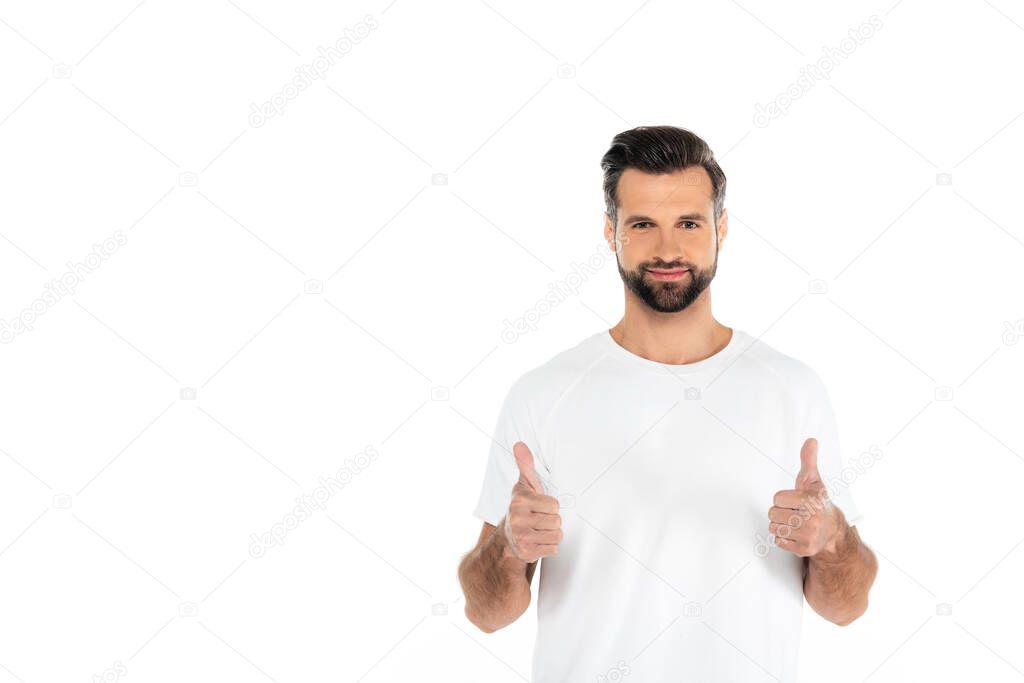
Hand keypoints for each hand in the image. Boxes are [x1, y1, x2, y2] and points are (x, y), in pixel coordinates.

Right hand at [503, 441, 561, 562]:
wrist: (509, 536)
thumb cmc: (523, 507)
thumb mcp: (524, 485)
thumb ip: (526, 465)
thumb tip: (519, 444)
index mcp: (520, 501)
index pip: (554, 505)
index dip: (551, 506)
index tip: (540, 507)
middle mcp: (518, 519)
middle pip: (557, 521)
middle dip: (552, 521)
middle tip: (540, 520)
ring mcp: (521, 537)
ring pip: (557, 536)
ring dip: (552, 535)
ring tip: (540, 531)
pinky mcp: (527, 552)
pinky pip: (553, 549)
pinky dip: (549, 547)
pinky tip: (538, 542)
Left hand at [768, 437, 844, 557]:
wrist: (833, 531)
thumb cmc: (818, 503)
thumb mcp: (814, 481)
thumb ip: (808, 460)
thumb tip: (811, 440)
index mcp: (811, 500)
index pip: (776, 498)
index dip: (783, 499)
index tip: (795, 500)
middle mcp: (811, 519)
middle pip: (772, 513)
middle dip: (781, 512)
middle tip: (795, 512)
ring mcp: (808, 535)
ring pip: (774, 527)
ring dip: (781, 525)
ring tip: (795, 522)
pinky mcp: (803, 549)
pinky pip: (778, 540)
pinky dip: (784, 537)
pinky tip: (796, 533)